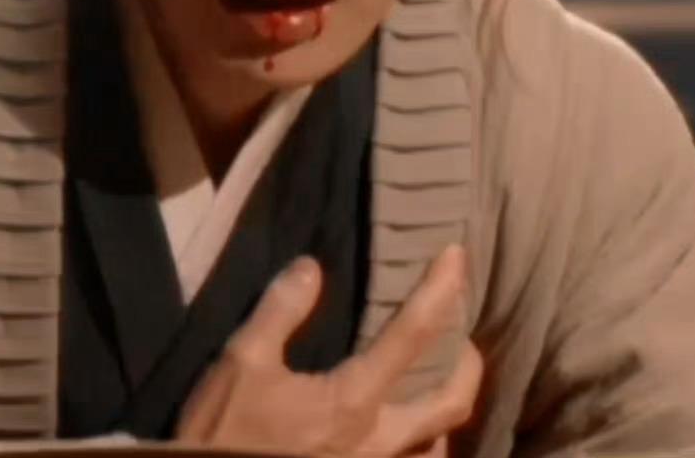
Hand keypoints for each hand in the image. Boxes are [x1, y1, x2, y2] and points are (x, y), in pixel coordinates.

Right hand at [175, 244, 484, 457]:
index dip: (441, 289)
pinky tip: (410, 435)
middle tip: (463, 334)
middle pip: (452, 400)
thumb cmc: (227, 434)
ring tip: (439, 386)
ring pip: (439, 445)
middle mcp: (380, 441)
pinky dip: (423, 446)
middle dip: (468, 362)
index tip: (456, 256)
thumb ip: (280, 312)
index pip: (413, 333)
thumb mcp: (241, 363)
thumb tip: (311, 268)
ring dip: (447, 412)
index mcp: (354, 401)